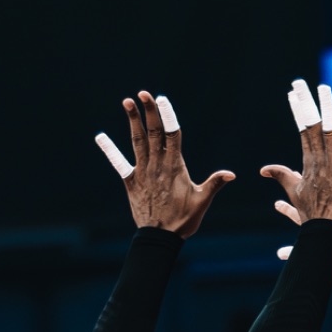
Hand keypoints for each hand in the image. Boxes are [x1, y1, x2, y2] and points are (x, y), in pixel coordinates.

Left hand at [113, 91, 234, 236]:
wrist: (160, 238)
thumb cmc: (184, 220)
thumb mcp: (202, 201)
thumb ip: (214, 184)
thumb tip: (230, 174)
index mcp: (175, 166)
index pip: (172, 135)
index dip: (167, 116)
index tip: (162, 100)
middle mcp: (158, 165)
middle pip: (154, 132)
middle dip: (149, 112)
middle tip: (144, 93)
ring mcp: (143, 172)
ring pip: (137, 141)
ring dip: (133, 121)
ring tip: (127, 102)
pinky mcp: (131, 182)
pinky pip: (119, 163)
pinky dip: (110, 150)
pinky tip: (100, 137)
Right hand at [261, 83, 331, 228]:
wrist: (322, 231)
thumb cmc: (311, 213)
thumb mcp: (293, 191)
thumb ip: (281, 175)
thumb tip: (264, 169)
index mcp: (309, 161)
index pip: (304, 131)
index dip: (299, 111)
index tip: (293, 94)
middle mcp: (318, 160)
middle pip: (312, 125)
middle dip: (304, 103)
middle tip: (299, 83)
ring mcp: (331, 166)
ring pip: (328, 132)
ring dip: (326, 109)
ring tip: (322, 89)